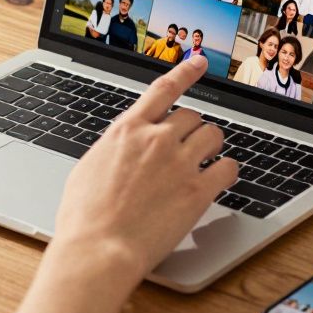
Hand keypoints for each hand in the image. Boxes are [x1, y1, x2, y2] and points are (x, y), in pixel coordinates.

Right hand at [52, 55, 238, 280]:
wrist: (98, 249)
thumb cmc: (84, 216)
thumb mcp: (89, 167)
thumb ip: (115, 148)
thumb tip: (125, 147)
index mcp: (127, 130)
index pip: (164, 88)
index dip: (185, 71)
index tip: (199, 62)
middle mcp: (157, 139)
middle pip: (192, 116)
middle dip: (191, 130)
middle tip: (186, 148)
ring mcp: (180, 163)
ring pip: (213, 135)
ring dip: (210, 146)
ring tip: (203, 161)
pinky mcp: (198, 191)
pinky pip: (227, 168)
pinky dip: (226, 172)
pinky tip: (217, 180)